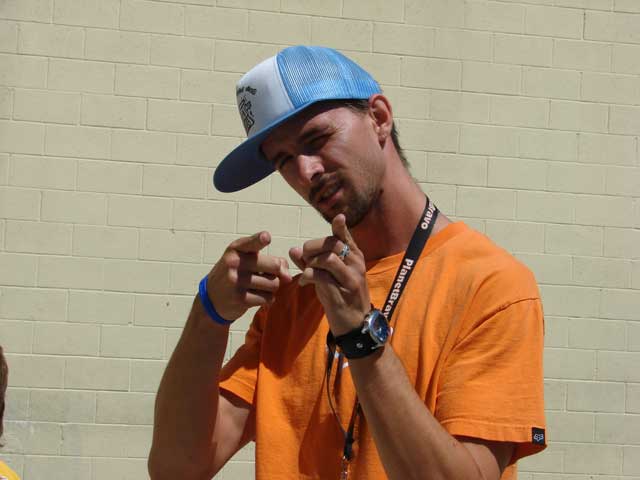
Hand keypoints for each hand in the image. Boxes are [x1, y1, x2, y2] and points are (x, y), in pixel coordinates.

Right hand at [206, 231, 291, 321]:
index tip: (266, 237)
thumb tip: (288, 276)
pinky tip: (255, 296)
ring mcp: (236, 281)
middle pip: (274, 266)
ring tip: (258, 287)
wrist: (212, 298)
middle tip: (266, 276)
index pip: (252, 242)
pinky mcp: (240, 299)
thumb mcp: (246, 260)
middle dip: (277, 273)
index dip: (261, 239)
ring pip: (274, 284)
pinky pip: (268, 298)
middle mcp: (234, 262)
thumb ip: (271, 261)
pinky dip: (267, 299)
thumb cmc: (236, 274)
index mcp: (236, 248)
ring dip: (271, 288)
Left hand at [289, 214, 370, 335]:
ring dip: (311, 262)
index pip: (347, 237)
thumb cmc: (342, 298)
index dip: (341, 227)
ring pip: (328, 258)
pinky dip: (307, 276)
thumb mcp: (329, 278)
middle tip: (304, 258)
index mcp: (355, 258)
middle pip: (332, 244)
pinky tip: (303, 282)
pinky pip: (321, 277)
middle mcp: (356, 265)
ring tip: (306, 271)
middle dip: (312, 247)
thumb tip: (294, 249)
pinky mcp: (341, 293)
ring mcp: (350, 279)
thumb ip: (311, 263)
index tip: (338, 217)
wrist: (356, 325)